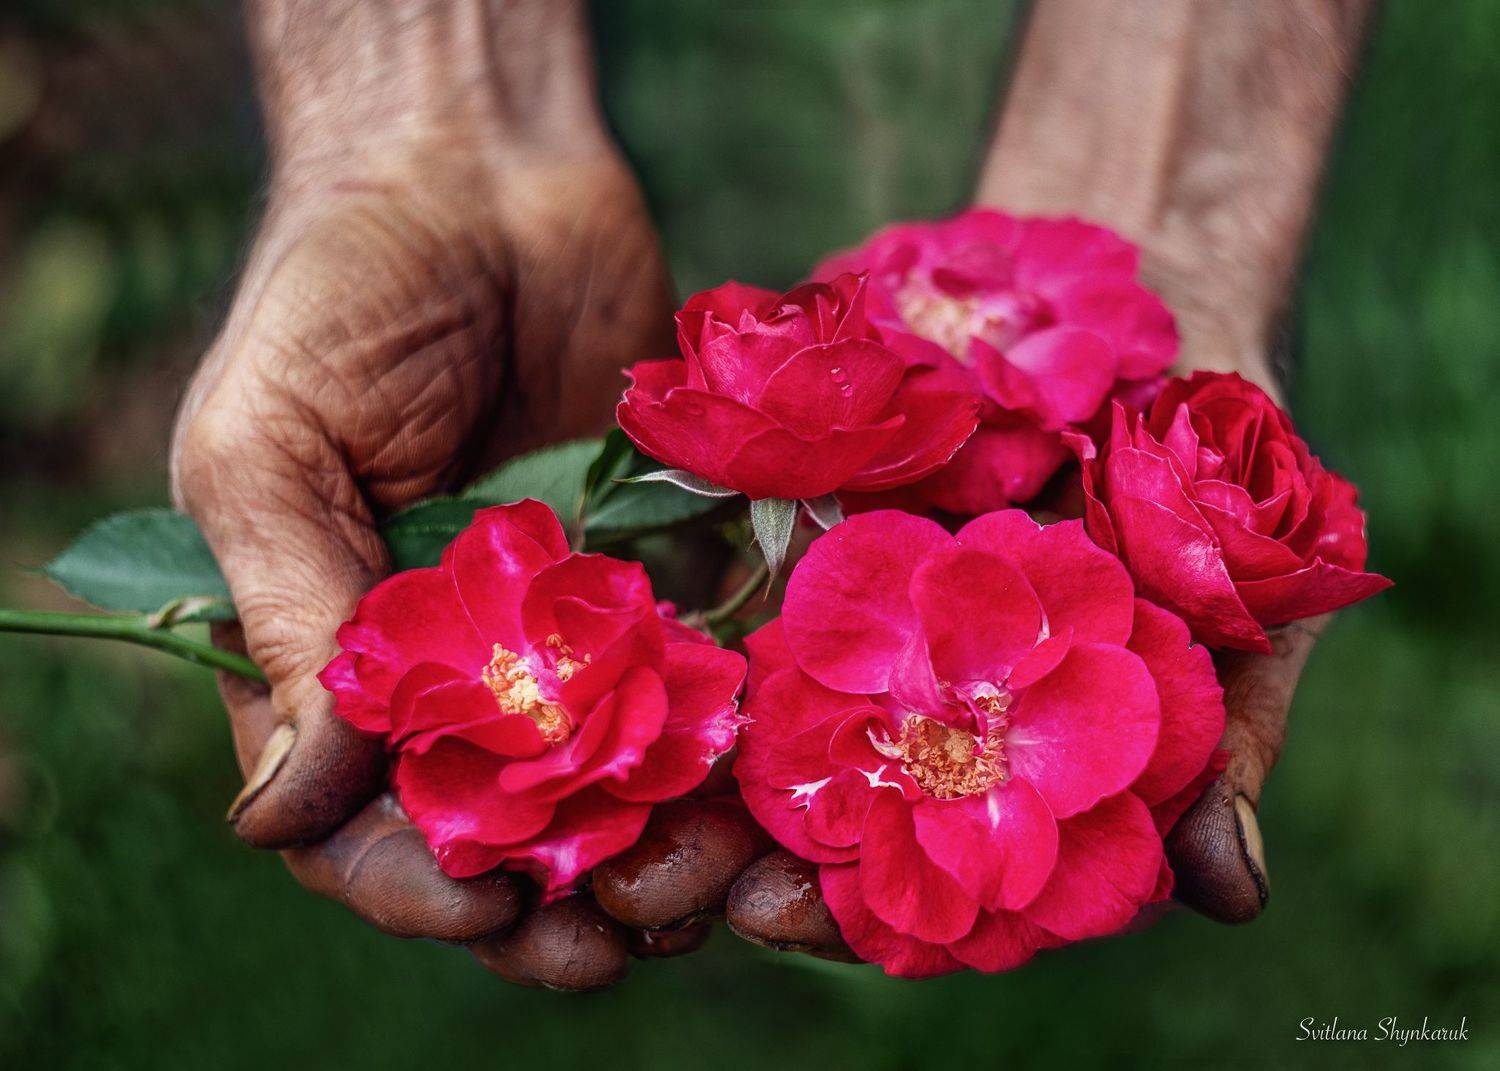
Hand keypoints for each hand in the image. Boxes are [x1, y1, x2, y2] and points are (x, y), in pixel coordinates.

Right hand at [172, 0, 681, 988]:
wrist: (486, 169)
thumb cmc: (344, 295)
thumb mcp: (271, 452)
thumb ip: (287, 624)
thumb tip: (279, 815)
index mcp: (340, 664)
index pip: (363, 827)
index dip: (418, 885)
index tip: (493, 901)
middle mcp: (459, 670)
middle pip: (507, 838)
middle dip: (562, 899)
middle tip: (627, 919)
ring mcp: (570, 634)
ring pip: (620, 793)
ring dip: (665, 849)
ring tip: (720, 867)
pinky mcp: (666, 580)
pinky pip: (704, 692)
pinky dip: (738, 752)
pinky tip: (778, 782)